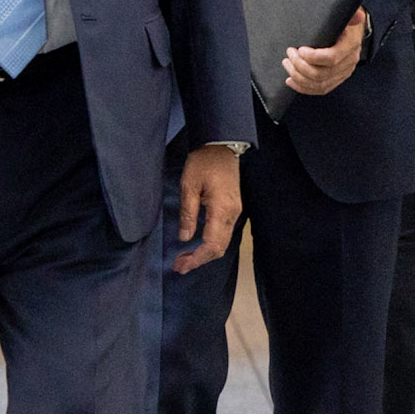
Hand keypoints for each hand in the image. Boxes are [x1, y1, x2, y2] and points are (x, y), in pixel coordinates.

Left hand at [173, 145, 242, 274]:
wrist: (222, 146)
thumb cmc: (204, 162)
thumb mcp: (189, 185)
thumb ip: (188, 213)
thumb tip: (184, 238)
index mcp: (221, 209)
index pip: (211, 244)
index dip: (197, 259)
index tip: (181, 266)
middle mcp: (232, 214)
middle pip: (219, 248)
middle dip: (199, 261)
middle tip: (179, 267)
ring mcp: (235, 212)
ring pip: (222, 243)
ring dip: (205, 254)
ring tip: (186, 259)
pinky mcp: (233, 209)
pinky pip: (223, 234)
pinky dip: (211, 244)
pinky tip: (197, 245)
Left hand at [285, 8, 365, 95]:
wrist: (354, 31)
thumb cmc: (345, 21)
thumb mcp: (348, 14)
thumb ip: (351, 15)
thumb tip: (359, 16)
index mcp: (351, 45)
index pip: (332, 58)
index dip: (313, 57)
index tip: (300, 49)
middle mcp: (349, 62)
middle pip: (322, 74)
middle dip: (300, 66)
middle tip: (290, 54)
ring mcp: (344, 73)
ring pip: (319, 84)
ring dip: (299, 76)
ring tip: (287, 64)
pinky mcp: (337, 79)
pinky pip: (320, 89)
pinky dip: (303, 87)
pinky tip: (291, 81)